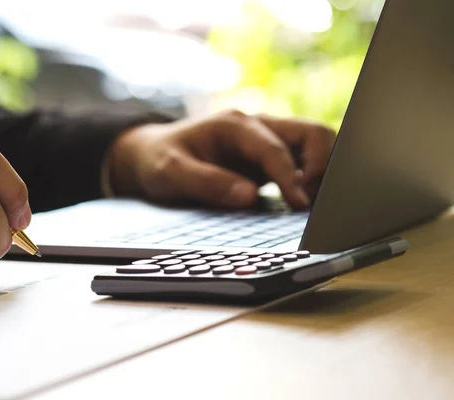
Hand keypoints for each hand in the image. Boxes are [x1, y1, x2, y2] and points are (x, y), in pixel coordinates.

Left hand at [108, 110, 335, 208]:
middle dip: (322, 165)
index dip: (290, 178)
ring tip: (310, 204)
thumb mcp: (169, 172)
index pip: (275, 148)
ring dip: (322, 171)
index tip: (299, 205)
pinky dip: (313, 179)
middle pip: (311, 133)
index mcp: (234, 125)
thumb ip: (207, 182)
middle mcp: (257, 127)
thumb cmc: (159, 159)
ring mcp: (266, 141)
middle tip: (310, 203)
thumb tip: (249, 197)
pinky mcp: (268, 158)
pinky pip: (304, 162)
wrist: (152, 153)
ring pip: (314, 145)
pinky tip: (304, 204)